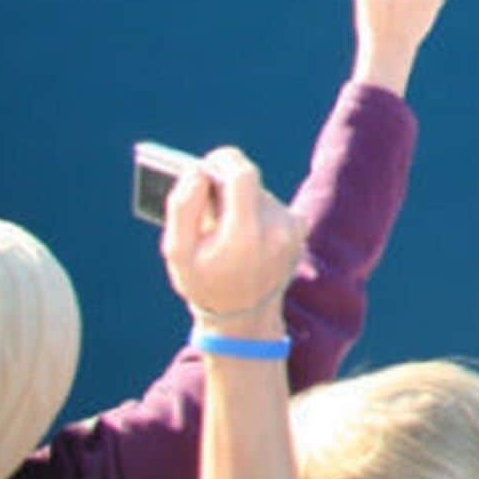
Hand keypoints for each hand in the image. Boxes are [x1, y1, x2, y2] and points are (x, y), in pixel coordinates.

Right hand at [162, 149, 304, 337]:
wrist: (244, 317)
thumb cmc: (204, 282)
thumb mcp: (178, 252)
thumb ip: (183, 207)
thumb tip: (196, 170)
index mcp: (246, 232)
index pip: (242, 174)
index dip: (222, 161)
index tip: (204, 164)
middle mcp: (277, 226)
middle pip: (248, 183)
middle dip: (224, 186)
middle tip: (204, 196)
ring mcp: (292, 227)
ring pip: (259, 194)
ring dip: (238, 202)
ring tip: (221, 226)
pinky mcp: (299, 228)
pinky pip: (270, 206)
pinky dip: (253, 212)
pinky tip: (239, 233)